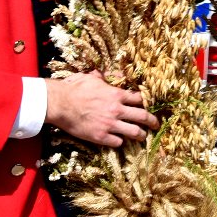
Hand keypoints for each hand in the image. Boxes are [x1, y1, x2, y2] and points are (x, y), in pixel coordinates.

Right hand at [45, 72, 160, 147]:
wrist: (60, 103)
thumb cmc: (74, 88)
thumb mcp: (93, 77)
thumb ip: (107, 76)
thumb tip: (118, 74)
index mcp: (116, 94)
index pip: (140, 99)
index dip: (146, 103)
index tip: (148, 106)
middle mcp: (117, 110)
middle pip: (143, 117)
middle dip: (152, 121)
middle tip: (156, 124)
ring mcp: (110, 125)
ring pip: (134, 132)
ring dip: (141, 135)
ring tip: (142, 136)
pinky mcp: (101, 137)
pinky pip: (118, 143)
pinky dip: (119, 142)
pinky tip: (118, 140)